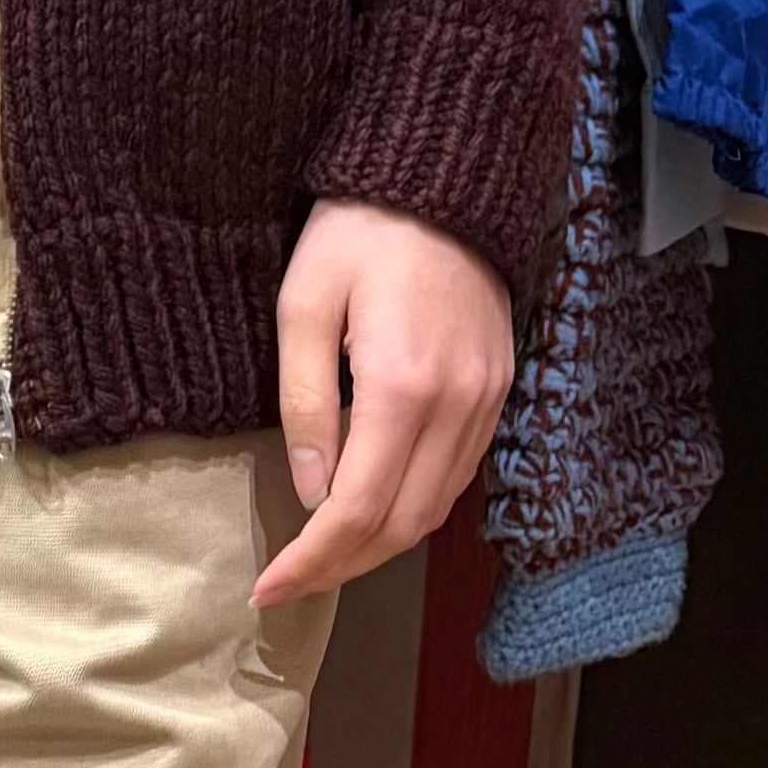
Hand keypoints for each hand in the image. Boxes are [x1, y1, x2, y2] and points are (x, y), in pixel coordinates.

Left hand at [253, 201, 516, 609]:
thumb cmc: (359, 231)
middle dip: (343, 566)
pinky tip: (375, 509)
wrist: (443, 179)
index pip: (358, 509)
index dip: (312, 561)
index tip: (268, 589)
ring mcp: (487, 400)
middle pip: (403, 525)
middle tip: (290, 583)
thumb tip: (311, 493)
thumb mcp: (303, 306)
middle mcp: (457, 405)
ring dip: (380, 546)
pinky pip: (459, 475)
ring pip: (436, 509)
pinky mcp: (499, 390)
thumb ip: (305, 404)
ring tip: (325, 557)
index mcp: (403, 386)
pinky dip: (414, 508)